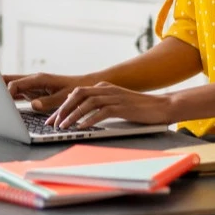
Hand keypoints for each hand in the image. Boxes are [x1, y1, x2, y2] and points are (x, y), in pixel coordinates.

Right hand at [2, 72, 90, 112]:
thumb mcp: (63, 98)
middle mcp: (31, 80)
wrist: (82, 86)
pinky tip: (0, 104)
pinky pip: (15, 93)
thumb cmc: (74, 91)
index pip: (15, 84)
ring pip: (9, 85)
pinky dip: (7, 97)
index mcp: (38, 79)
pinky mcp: (31, 91)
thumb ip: (48, 101)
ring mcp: (30, 85)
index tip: (1, 102)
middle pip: (8, 80)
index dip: (6, 93)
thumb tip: (33, 105)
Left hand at [46, 82, 175, 129]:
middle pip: (77, 95)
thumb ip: (100, 106)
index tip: (52, 119)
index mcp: (103, 87)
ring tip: (63, 127)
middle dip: (62, 109)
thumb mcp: (116, 104)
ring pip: (86, 103)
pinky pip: (101, 112)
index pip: (76, 93)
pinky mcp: (122, 106)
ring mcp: (114, 96)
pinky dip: (89, 120)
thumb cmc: (139, 109)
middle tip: (52, 124)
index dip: (61, 106)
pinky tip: (81, 128)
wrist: (162, 107)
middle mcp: (106, 89)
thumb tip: (80, 116)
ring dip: (72, 115)